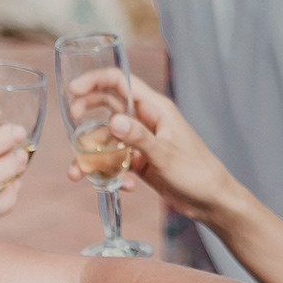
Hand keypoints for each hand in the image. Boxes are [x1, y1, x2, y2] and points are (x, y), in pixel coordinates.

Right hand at [87, 72, 243, 222]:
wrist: (211, 201)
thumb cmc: (197, 172)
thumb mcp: (166, 155)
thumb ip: (139, 138)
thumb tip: (111, 121)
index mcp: (156, 108)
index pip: (121, 82)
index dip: (96, 80)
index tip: (73, 89)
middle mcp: (146, 120)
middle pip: (108, 105)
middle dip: (85, 111)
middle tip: (71, 121)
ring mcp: (141, 141)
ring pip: (106, 139)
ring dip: (91, 155)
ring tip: (77, 174)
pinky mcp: (139, 161)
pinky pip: (114, 161)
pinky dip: (110, 173)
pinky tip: (125, 187)